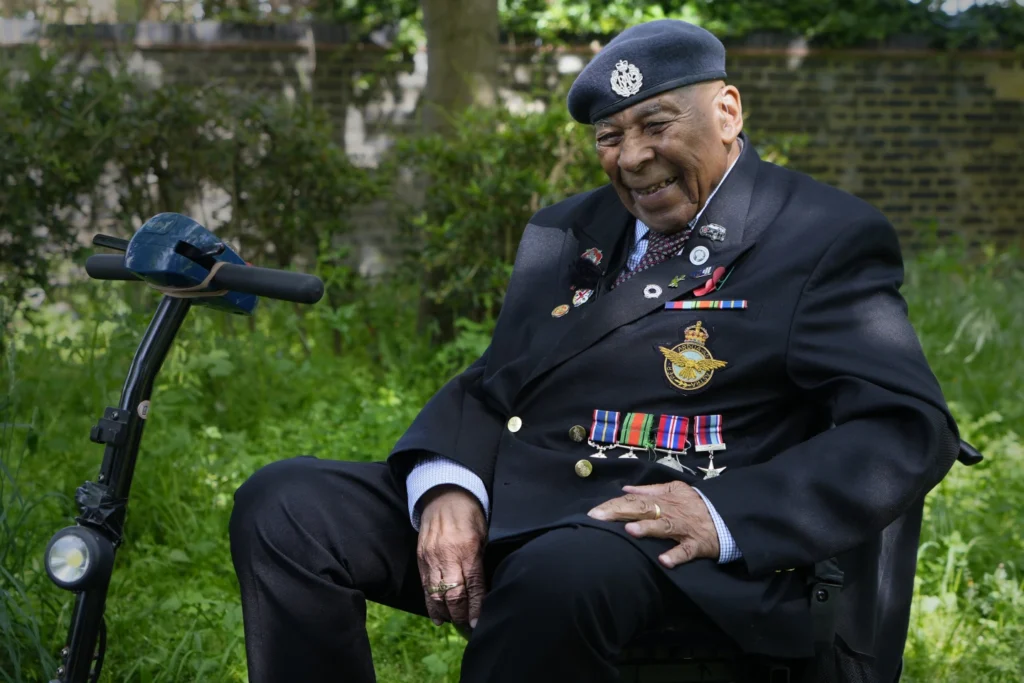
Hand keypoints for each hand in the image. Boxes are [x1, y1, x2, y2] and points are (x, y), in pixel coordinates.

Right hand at [417, 485, 486, 629]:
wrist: (443, 495)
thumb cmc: (470, 515)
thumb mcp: (483, 534)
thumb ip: (481, 561)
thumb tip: (484, 590)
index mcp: (468, 548)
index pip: (472, 585)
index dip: (475, 607)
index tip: (477, 623)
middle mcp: (447, 555)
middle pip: (453, 594)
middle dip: (461, 614)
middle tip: (467, 627)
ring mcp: (431, 557)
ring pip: (437, 594)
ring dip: (446, 613)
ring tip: (454, 623)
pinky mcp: (421, 558)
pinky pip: (425, 587)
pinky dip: (431, 605)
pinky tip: (438, 617)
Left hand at [587, 481, 719, 567]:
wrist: (729, 516)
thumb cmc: (697, 504)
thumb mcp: (675, 490)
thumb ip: (650, 490)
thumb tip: (625, 489)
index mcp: (665, 499)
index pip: (634, 500)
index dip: (614, 505)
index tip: (594, 512)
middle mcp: (672, 512)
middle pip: (643, 509)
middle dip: (621, 512)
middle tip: (599, 518)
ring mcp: (684, 529)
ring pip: (664, 527)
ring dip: (648, 529)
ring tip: (630, 531)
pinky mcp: (697, 545)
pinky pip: (686, 551)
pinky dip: (676, 555)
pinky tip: (664, 561)